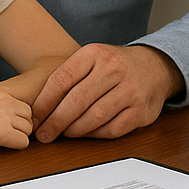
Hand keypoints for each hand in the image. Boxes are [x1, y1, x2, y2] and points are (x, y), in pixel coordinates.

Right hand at [0, 87, 33, 148]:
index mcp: (1, 94)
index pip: (25, 106)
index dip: (19, 119)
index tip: (9, 126)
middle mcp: (7, 102)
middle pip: (30, 117)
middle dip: (22, 128)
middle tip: (7, 135)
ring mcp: (6, 116)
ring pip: (28, 130)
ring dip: (18, 137)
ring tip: (1, 141)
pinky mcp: (2, 132)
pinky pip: (23, 142)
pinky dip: (16, 146)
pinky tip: (1, 145)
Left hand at [31, 44, 184, 140]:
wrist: (155, 67)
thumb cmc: (114, 67)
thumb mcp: (91, 59)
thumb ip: (67, 77)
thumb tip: (37, 109)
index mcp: (95, 53)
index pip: (62, 79)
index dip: (44, 102)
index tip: (34, 117)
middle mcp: (114, 68)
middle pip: (77, 101)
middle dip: (55, 121)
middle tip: (43, 134)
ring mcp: (130, 90)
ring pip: (94, 117)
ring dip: (74, 130)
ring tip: (64, 133)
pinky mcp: (141, 110)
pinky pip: (111, 129)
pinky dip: (95, 134)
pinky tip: (87, 133)